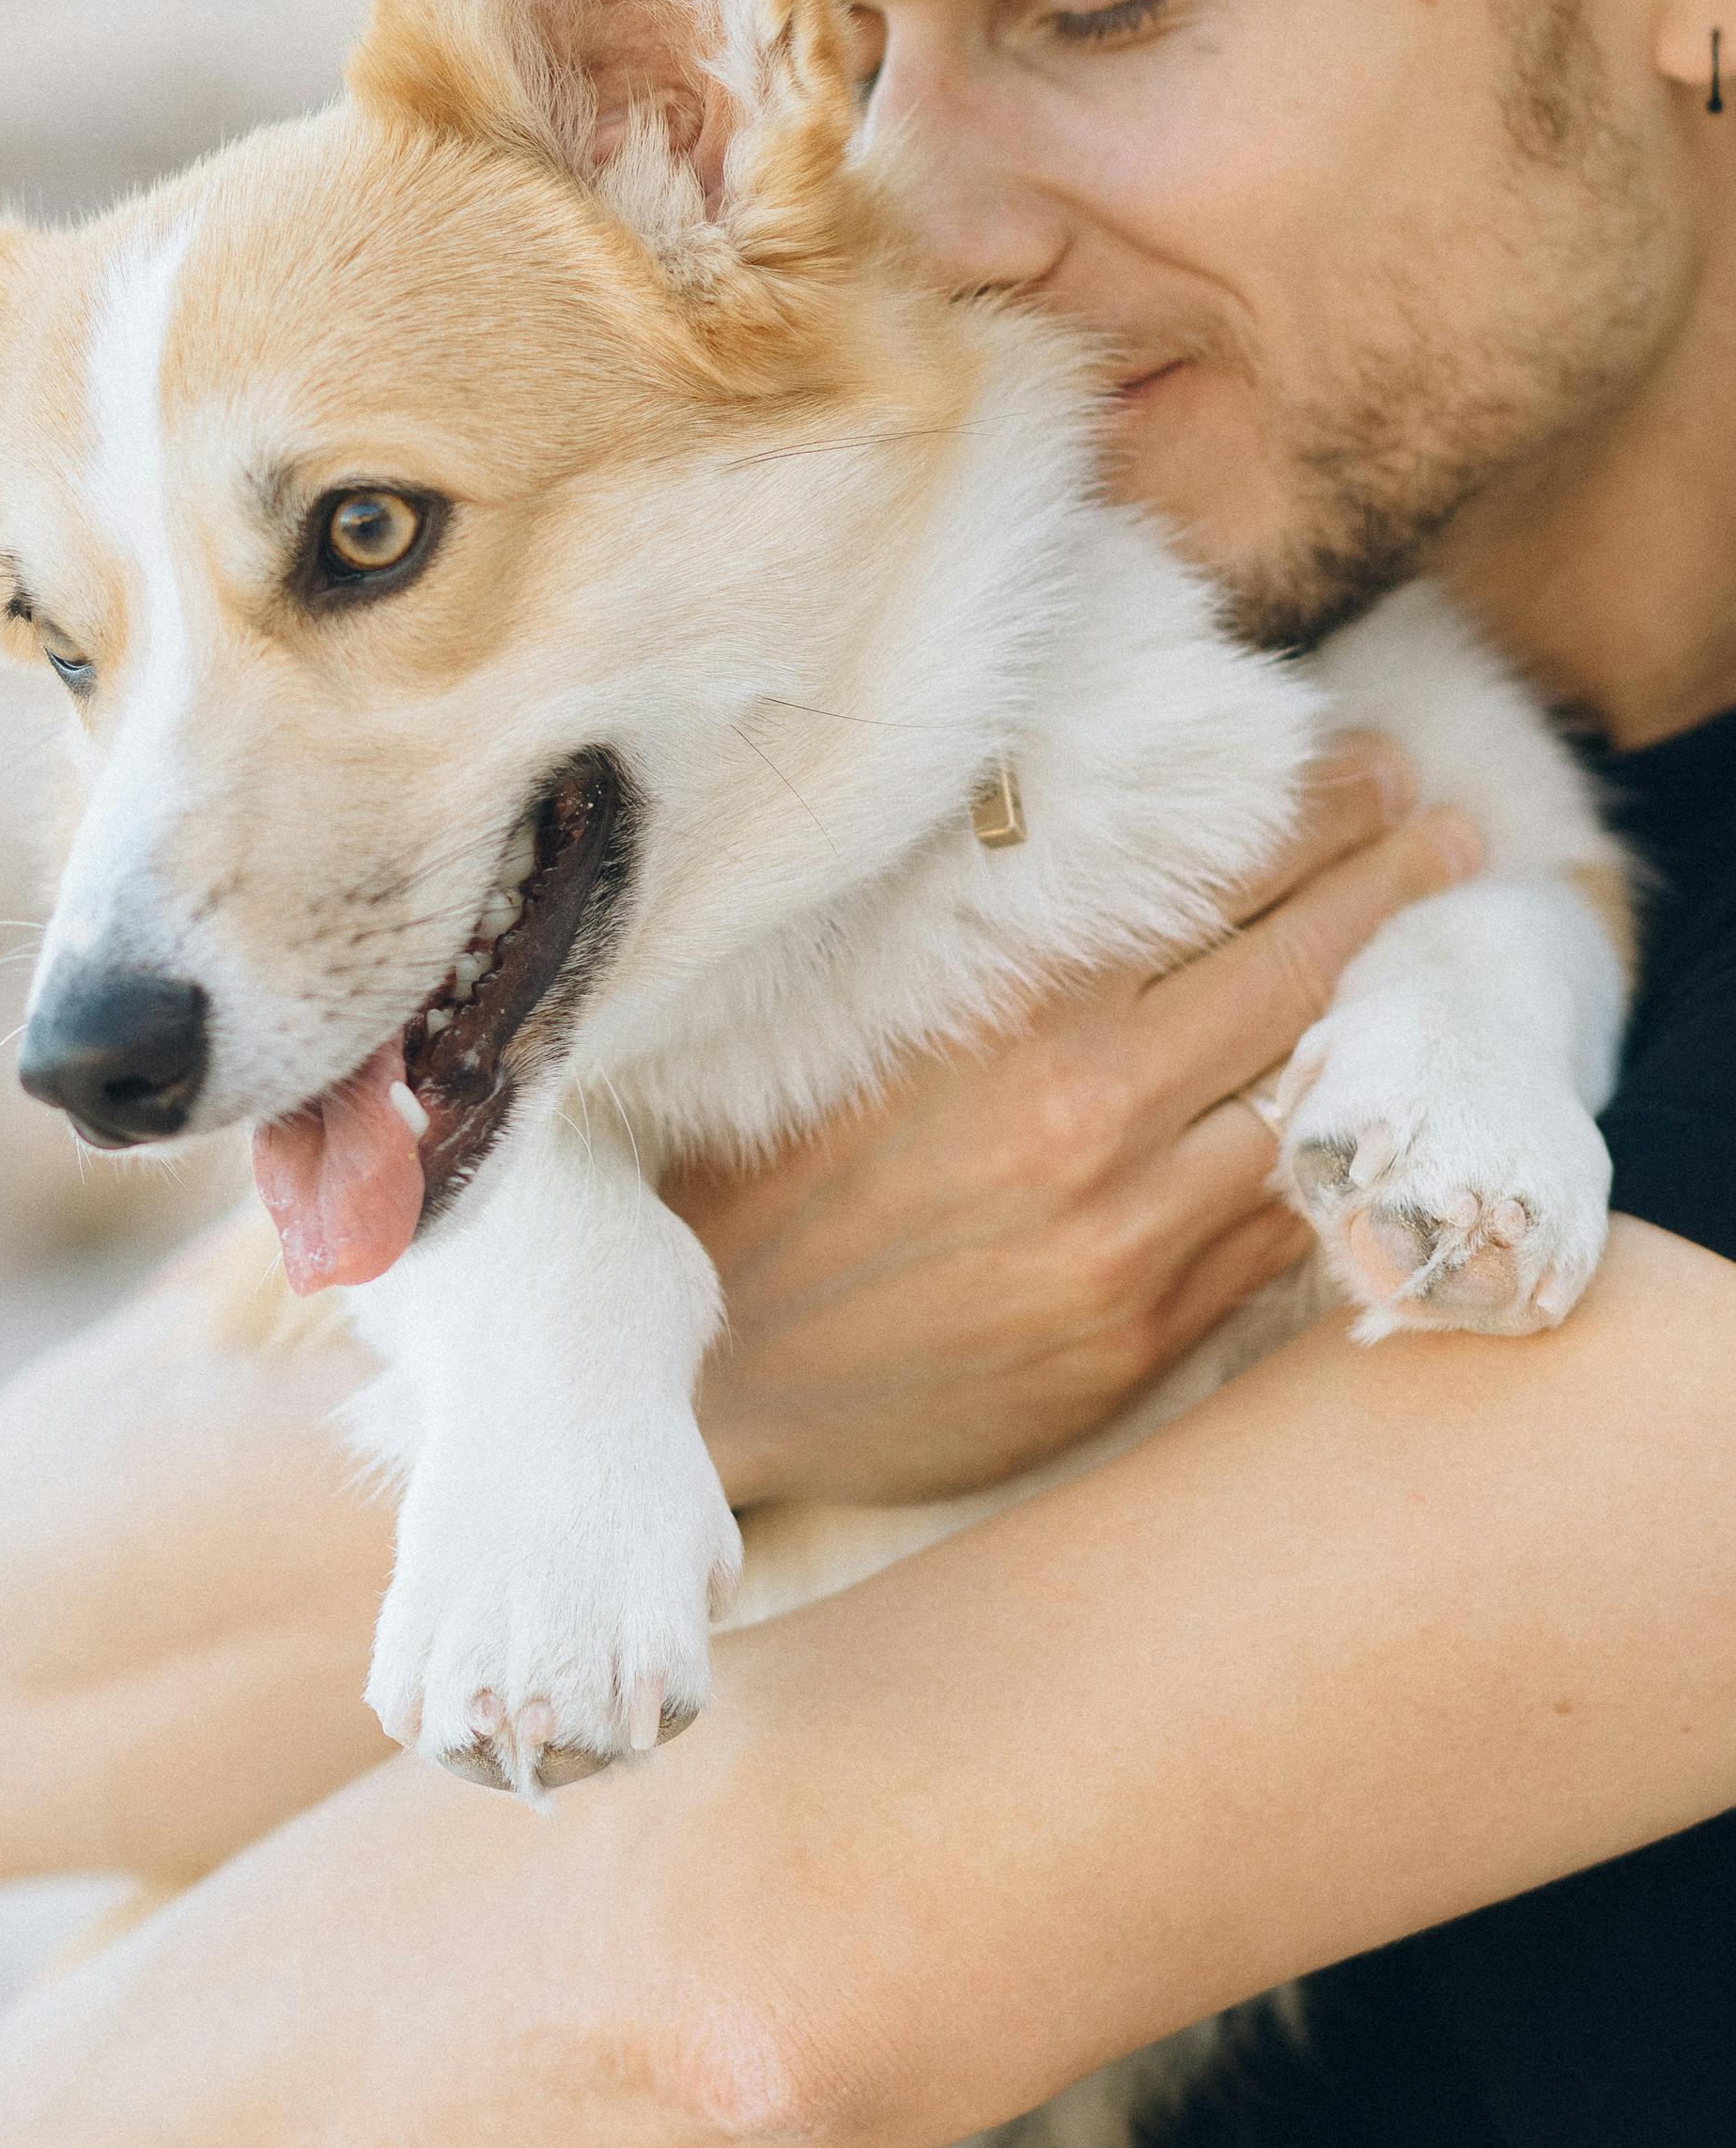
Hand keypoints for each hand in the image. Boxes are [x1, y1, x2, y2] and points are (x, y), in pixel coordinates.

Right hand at [671, 737, 1483, 1508]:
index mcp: (1005, 1010)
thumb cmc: (749, 1183)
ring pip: (1307, 1095)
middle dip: (1383, 880)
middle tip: (1440, 822)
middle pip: (1290, 967)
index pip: (1206, 878)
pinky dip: (1329, 1155)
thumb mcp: (837, 1023)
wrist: (706, 1380)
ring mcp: (1126, 1229)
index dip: (1310, 813)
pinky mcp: (1139, 1329)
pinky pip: (1277, 1225)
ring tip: (1425, 950)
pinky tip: (1358, 1111)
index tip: (1369, 768)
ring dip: (1383, 1014)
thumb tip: (1084, 854)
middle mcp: (1083, 1108)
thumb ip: (969, 949)